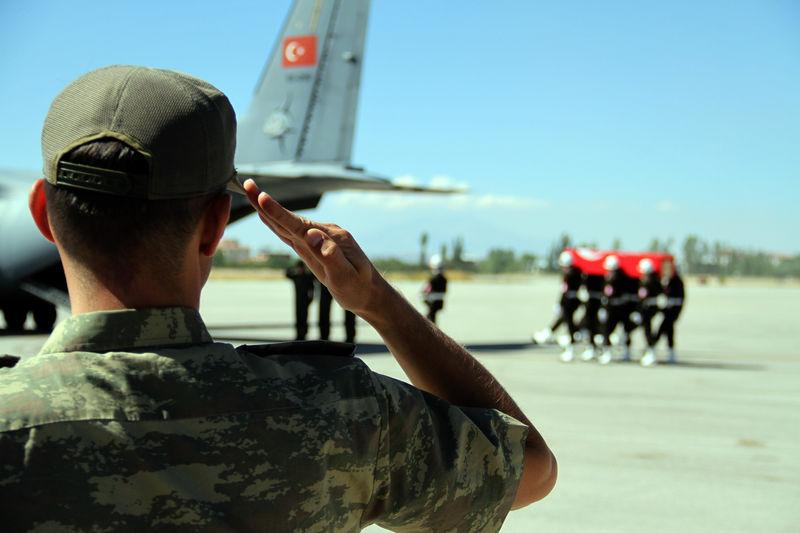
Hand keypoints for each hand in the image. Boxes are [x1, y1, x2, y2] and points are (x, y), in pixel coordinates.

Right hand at [242, 179, 389, 316]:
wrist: (370, 293)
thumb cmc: (359, 288)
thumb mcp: (346, 276)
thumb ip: (330, 255)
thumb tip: (312, 235)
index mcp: (329, 238)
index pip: (298, 224)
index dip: (278, 212)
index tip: (261, 197)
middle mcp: (323, 233)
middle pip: (290, 218)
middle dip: (267, 203)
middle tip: (247, 184)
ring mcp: (319, 238)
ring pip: (289, 223)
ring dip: (270, 210)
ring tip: (252, 194)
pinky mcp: (315, 246)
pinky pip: (292, 233)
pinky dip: (278, 223)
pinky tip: (268, 217)